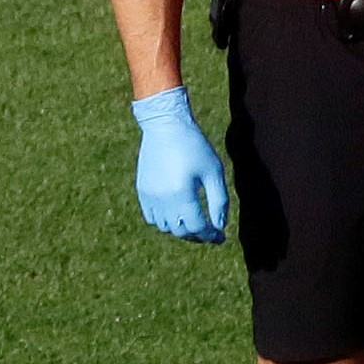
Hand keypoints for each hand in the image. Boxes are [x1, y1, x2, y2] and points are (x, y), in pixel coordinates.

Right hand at [133, 86, 228, 242]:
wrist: (165, 126)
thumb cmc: (194, 146)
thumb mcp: (213, 171)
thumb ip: (219, 201)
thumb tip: (220, 226)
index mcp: (182, 194)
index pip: (198, 227)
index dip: (211, 236)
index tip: (220, 237)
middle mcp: (163, 200)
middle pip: (181, 231)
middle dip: (197, 235)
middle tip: (209, 232)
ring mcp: (149, 196)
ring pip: (165, 227)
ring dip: (180, 229)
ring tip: (193, 222)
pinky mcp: (142, 191)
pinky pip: (152, 218)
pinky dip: (165, 221)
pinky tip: (176, 213)